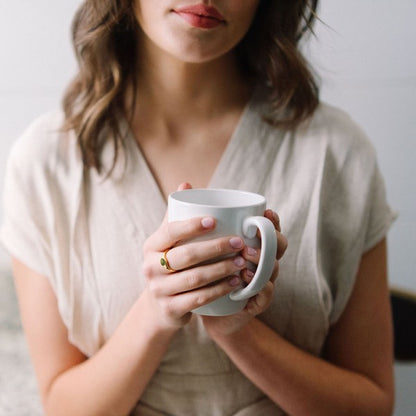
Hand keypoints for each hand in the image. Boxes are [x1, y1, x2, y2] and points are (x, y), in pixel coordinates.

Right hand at [141, 184, 248, 330]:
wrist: (160, 305)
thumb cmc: (170, 264)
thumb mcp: (168, 241)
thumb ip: (177, 215)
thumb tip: (186, 184)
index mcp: (152, 246)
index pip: (170, 231)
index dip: (191, 225)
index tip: (214, 220)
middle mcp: (150, 267)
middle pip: (186, 256)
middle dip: (215, 248)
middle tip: (239, 242)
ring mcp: (159, 290)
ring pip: (195, 279)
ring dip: (221, 270)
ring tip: (241, 262)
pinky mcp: (170, 309)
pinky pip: (199, 299)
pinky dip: (219, 290)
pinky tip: (236, 283)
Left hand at [202, 209, 287, 337]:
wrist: (199, 308)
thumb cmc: (199, 269)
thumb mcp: (195, 243)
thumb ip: (192, 218)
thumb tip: (183, 185)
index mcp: (252, 245)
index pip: (270, 229)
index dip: (273, 221)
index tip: (265, 212)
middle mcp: (261, 262)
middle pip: (278, 247)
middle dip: (271, 240)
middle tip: (249, 238)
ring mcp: (260, 282)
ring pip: (273, 269)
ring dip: (263, 263)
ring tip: (246, 258)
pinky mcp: (255, 303)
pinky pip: (265, 295)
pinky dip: (259, 288)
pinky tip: (247, 281)